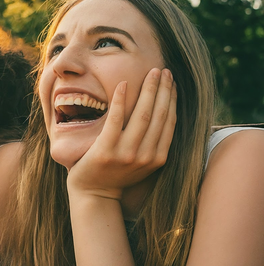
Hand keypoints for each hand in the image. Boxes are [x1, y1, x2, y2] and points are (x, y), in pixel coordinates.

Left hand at [67, 68, 176, 200]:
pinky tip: (123, 84)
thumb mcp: (142, 162)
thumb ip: (153, 143)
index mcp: (158, 158)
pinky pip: (115, 119)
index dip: (172, 99)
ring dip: (148, 90)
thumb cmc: (117, 174)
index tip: (171, 82)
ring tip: (151, 72)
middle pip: (159, 115)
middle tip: (163, 70)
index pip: (169, 122)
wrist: (94, 194)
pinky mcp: (105, 150)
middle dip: (163, 89)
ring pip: (142, 115)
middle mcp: (145, 156)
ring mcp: (126, 153)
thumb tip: (165, 115)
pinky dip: (120, 100)